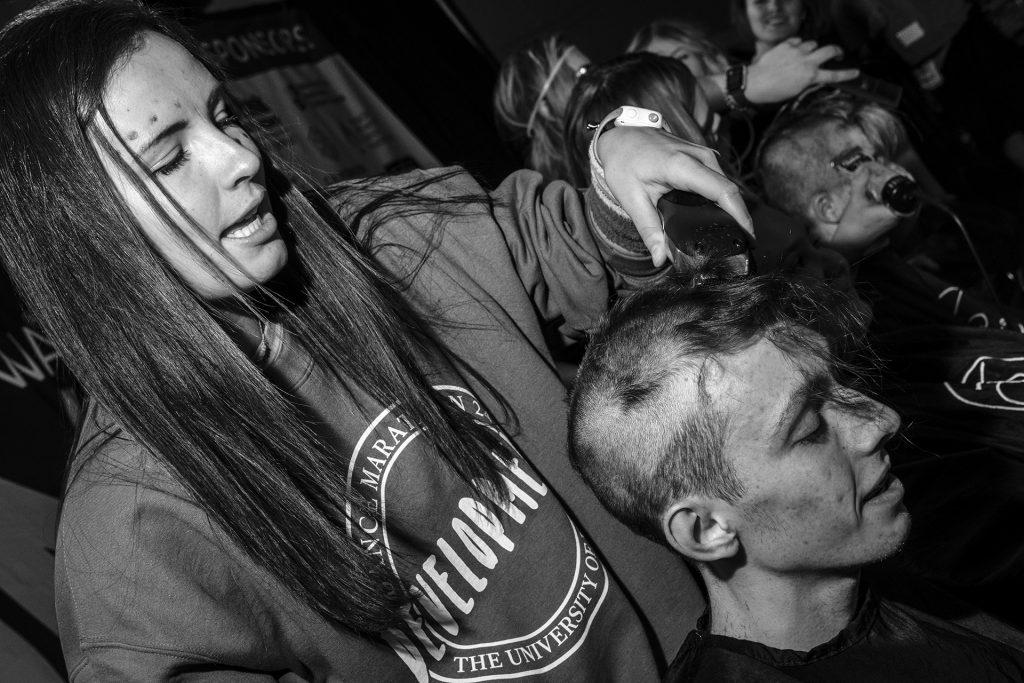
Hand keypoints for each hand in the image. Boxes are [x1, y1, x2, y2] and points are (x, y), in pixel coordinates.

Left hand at [597, 126, 751, 266]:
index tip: (748, 238)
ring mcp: (705, 155)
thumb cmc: (623, 163)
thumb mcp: (631, 199)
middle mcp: (700, 157)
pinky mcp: (705, 158)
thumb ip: (648, 230)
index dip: (740, 216)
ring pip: (727, 187)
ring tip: (732, 238)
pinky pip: (720, 181)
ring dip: (732, 211)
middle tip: (739, 248)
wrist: (622, 135)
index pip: (724, 192)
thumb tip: (661, 258)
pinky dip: (723, 201)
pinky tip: (719, 220)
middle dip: (739, 220)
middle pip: (731, 192)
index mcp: (683, 166)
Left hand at [745, 38, 859, 104]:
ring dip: (812, 49)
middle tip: (836, 54)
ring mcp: (797, 51)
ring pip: (813, 44)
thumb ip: (807, 82)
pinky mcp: (786, 45)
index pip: (834, 75)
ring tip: (805, 55)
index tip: (856, 72)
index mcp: (810, 77)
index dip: (847, 74)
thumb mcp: (795, 91)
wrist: (754, 83)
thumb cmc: (773, 92)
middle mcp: (806, 62)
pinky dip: (798, 44)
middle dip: (836, 51)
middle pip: (829, 50)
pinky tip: (793, 50)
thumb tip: (814, 76)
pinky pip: (798, 40)